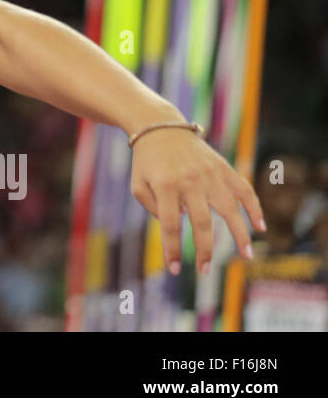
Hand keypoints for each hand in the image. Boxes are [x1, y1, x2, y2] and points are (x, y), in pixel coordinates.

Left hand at [129, 129, 265, 275]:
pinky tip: (259, 226)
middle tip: (205, 270)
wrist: (160, 127)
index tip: (175, 269)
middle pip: (201, 221)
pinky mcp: (222, 167)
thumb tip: (179, 223)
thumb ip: (152, 208)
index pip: (170, 225)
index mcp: (165, 186)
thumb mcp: (138, 184)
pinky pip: (243, 189)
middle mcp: (189, 180)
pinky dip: (254, 207)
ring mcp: (209, 173)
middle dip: (204, 249)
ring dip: (239, 233)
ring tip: (246, 255)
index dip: (173, 249)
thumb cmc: (147, 161)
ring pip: (229, 208)